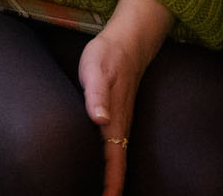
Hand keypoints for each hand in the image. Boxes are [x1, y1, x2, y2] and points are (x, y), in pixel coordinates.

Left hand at [79, 0, 170, 195]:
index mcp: (113, 120)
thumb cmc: (107, 55)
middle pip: (117, 166)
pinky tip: (103, 170)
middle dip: (112, 188)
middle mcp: (119, 126)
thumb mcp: (95, 70)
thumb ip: (96, 95)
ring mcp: (120, 122)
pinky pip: (115, 148)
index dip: (110, 184)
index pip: (113, 160)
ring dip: (111, 178)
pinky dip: (111, 164)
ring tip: (103, 195)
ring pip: (117, 158)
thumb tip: (99, 119)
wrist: (127, 42)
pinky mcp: (117, 117)